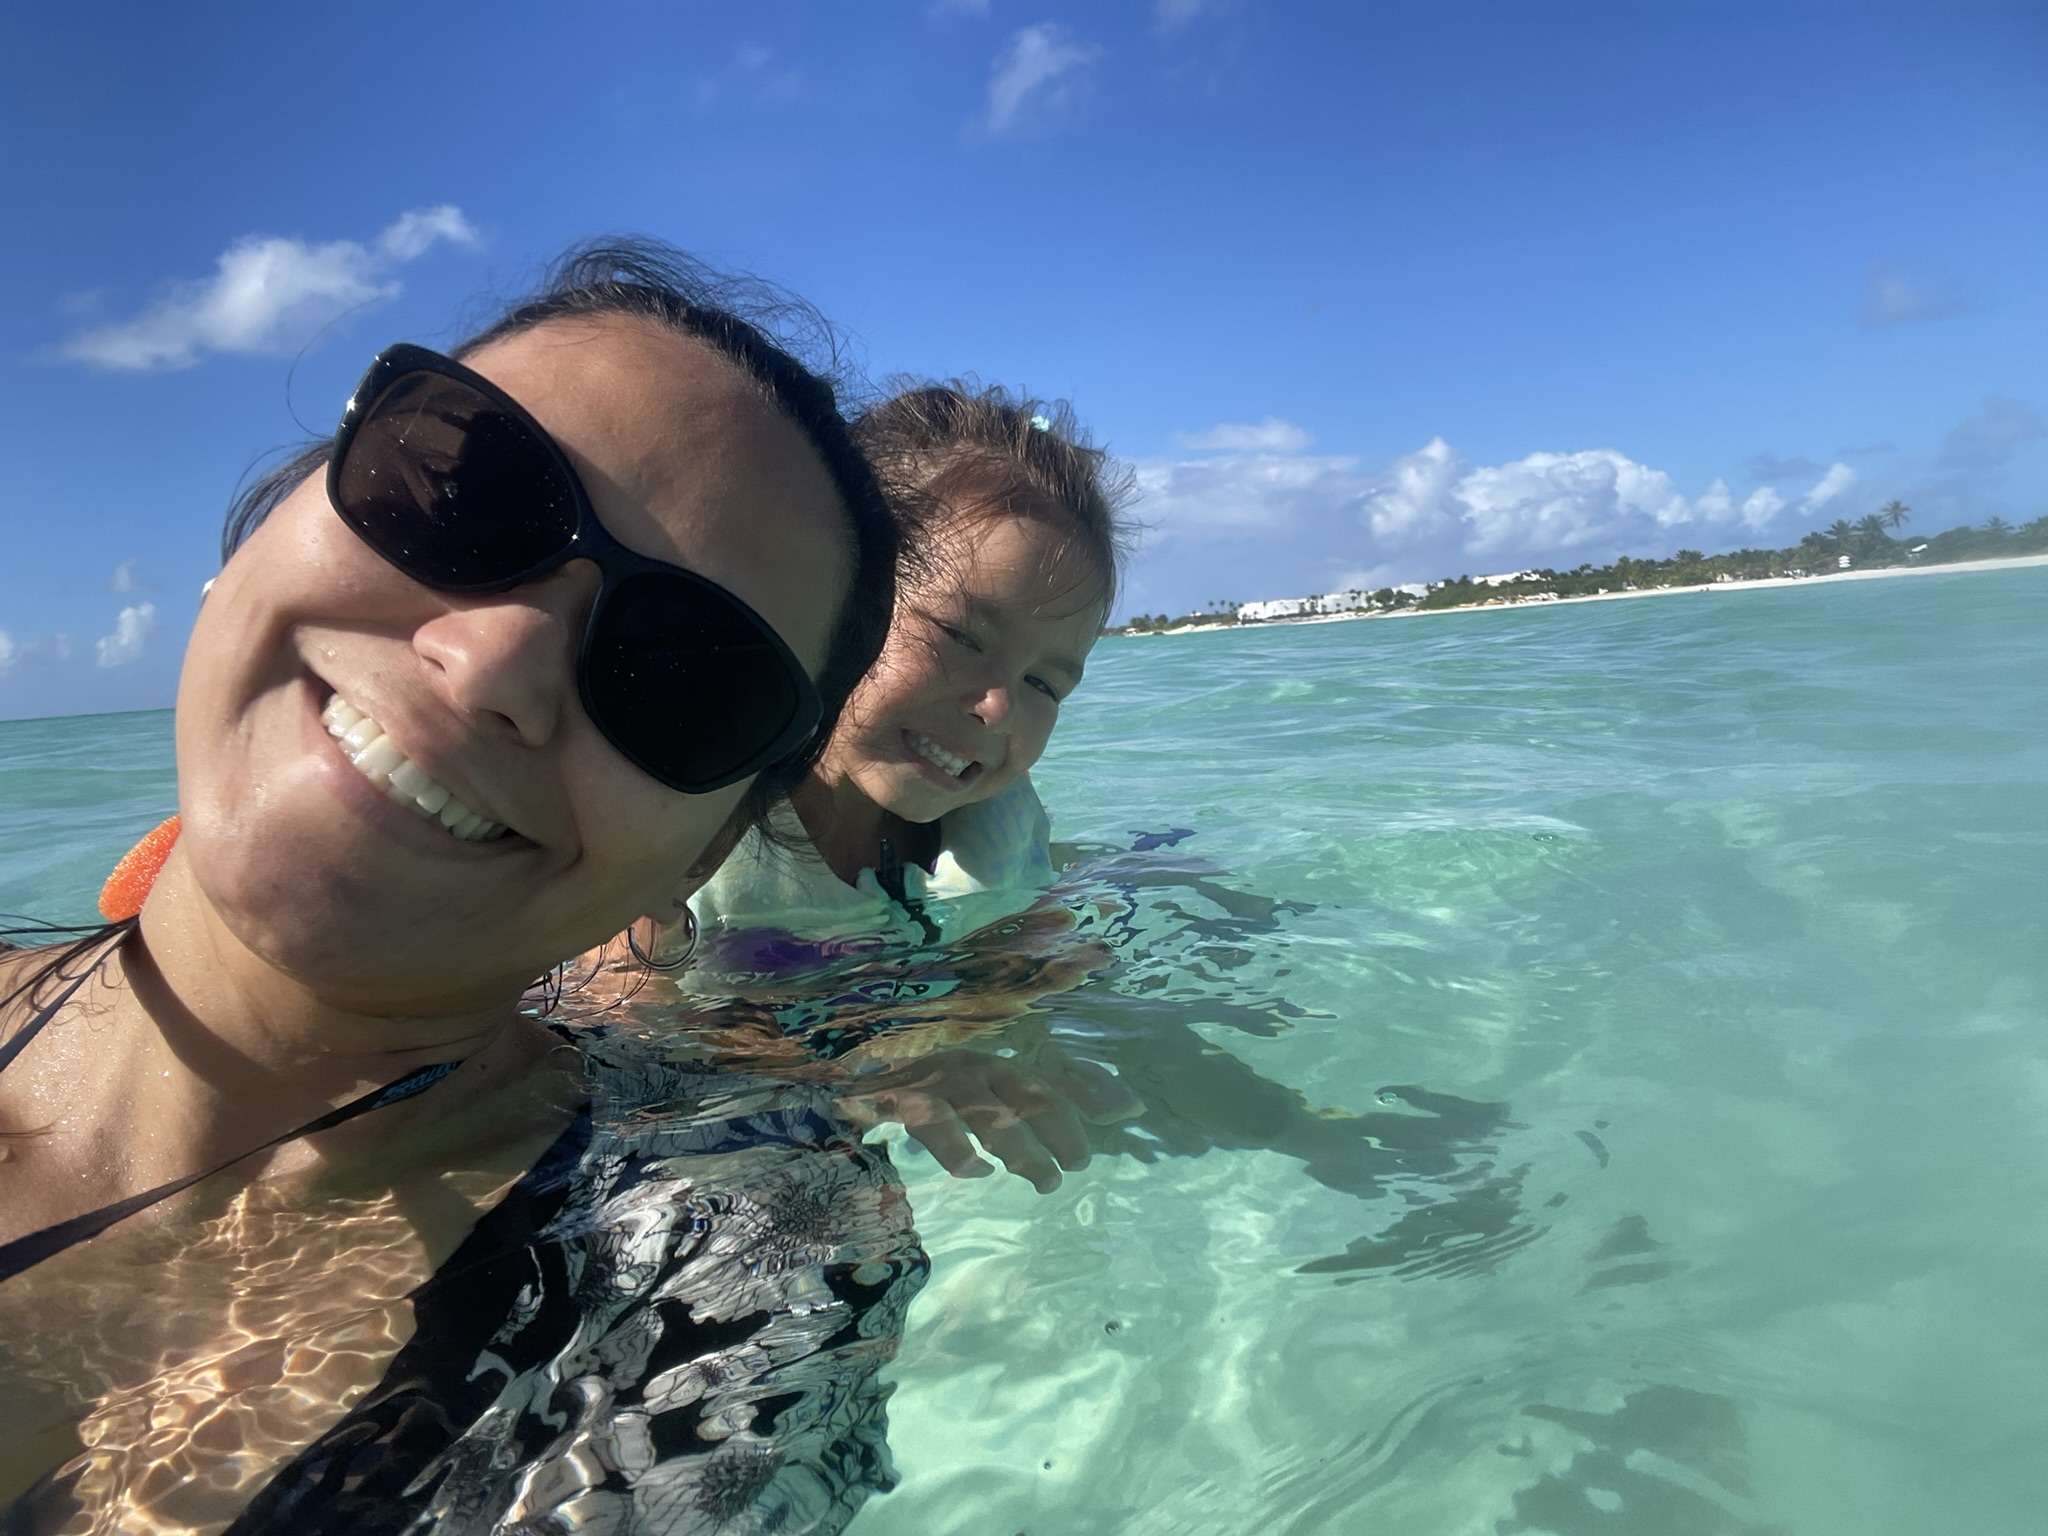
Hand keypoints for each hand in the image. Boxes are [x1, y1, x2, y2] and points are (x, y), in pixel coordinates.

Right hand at [837, 1044, 1141, 1193]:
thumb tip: (1130, 1106)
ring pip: (987, 1109)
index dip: (1083, 1100)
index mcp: (991, 1062)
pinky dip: (957, 1149)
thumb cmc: (922, 1086)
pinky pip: (932, 1120)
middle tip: (1074, 1168)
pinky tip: (975, 1173)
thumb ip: (1046, 1096)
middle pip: (1026, 1091)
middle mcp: (969, 1063)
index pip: (1047, 1078)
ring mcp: (934, 1078)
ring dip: (1020, 1146)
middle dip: (1058, 1130)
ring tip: (1044, 1180)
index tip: (1116, 1125)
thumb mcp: (983, 1090)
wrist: (839, 1068)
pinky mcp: (896, 1097)